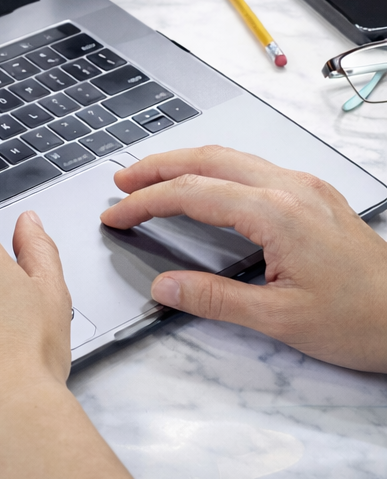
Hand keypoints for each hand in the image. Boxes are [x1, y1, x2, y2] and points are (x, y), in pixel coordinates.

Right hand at [100, 145, 386, 371]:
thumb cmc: (363, 320)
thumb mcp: (280, 320)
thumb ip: (215, 299)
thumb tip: (165, 287)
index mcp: (277, 213)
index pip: (191, 194)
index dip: (145, 202)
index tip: (115, 215)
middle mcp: (291, 189)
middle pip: (207, 159)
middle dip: (157, 166)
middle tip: (122, 181)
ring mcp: (306, 188)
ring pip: (231, 158)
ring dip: (185, 163)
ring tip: (152, 178)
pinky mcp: (317, 197)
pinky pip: (254, 167)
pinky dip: (216, 170)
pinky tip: (207, 186)